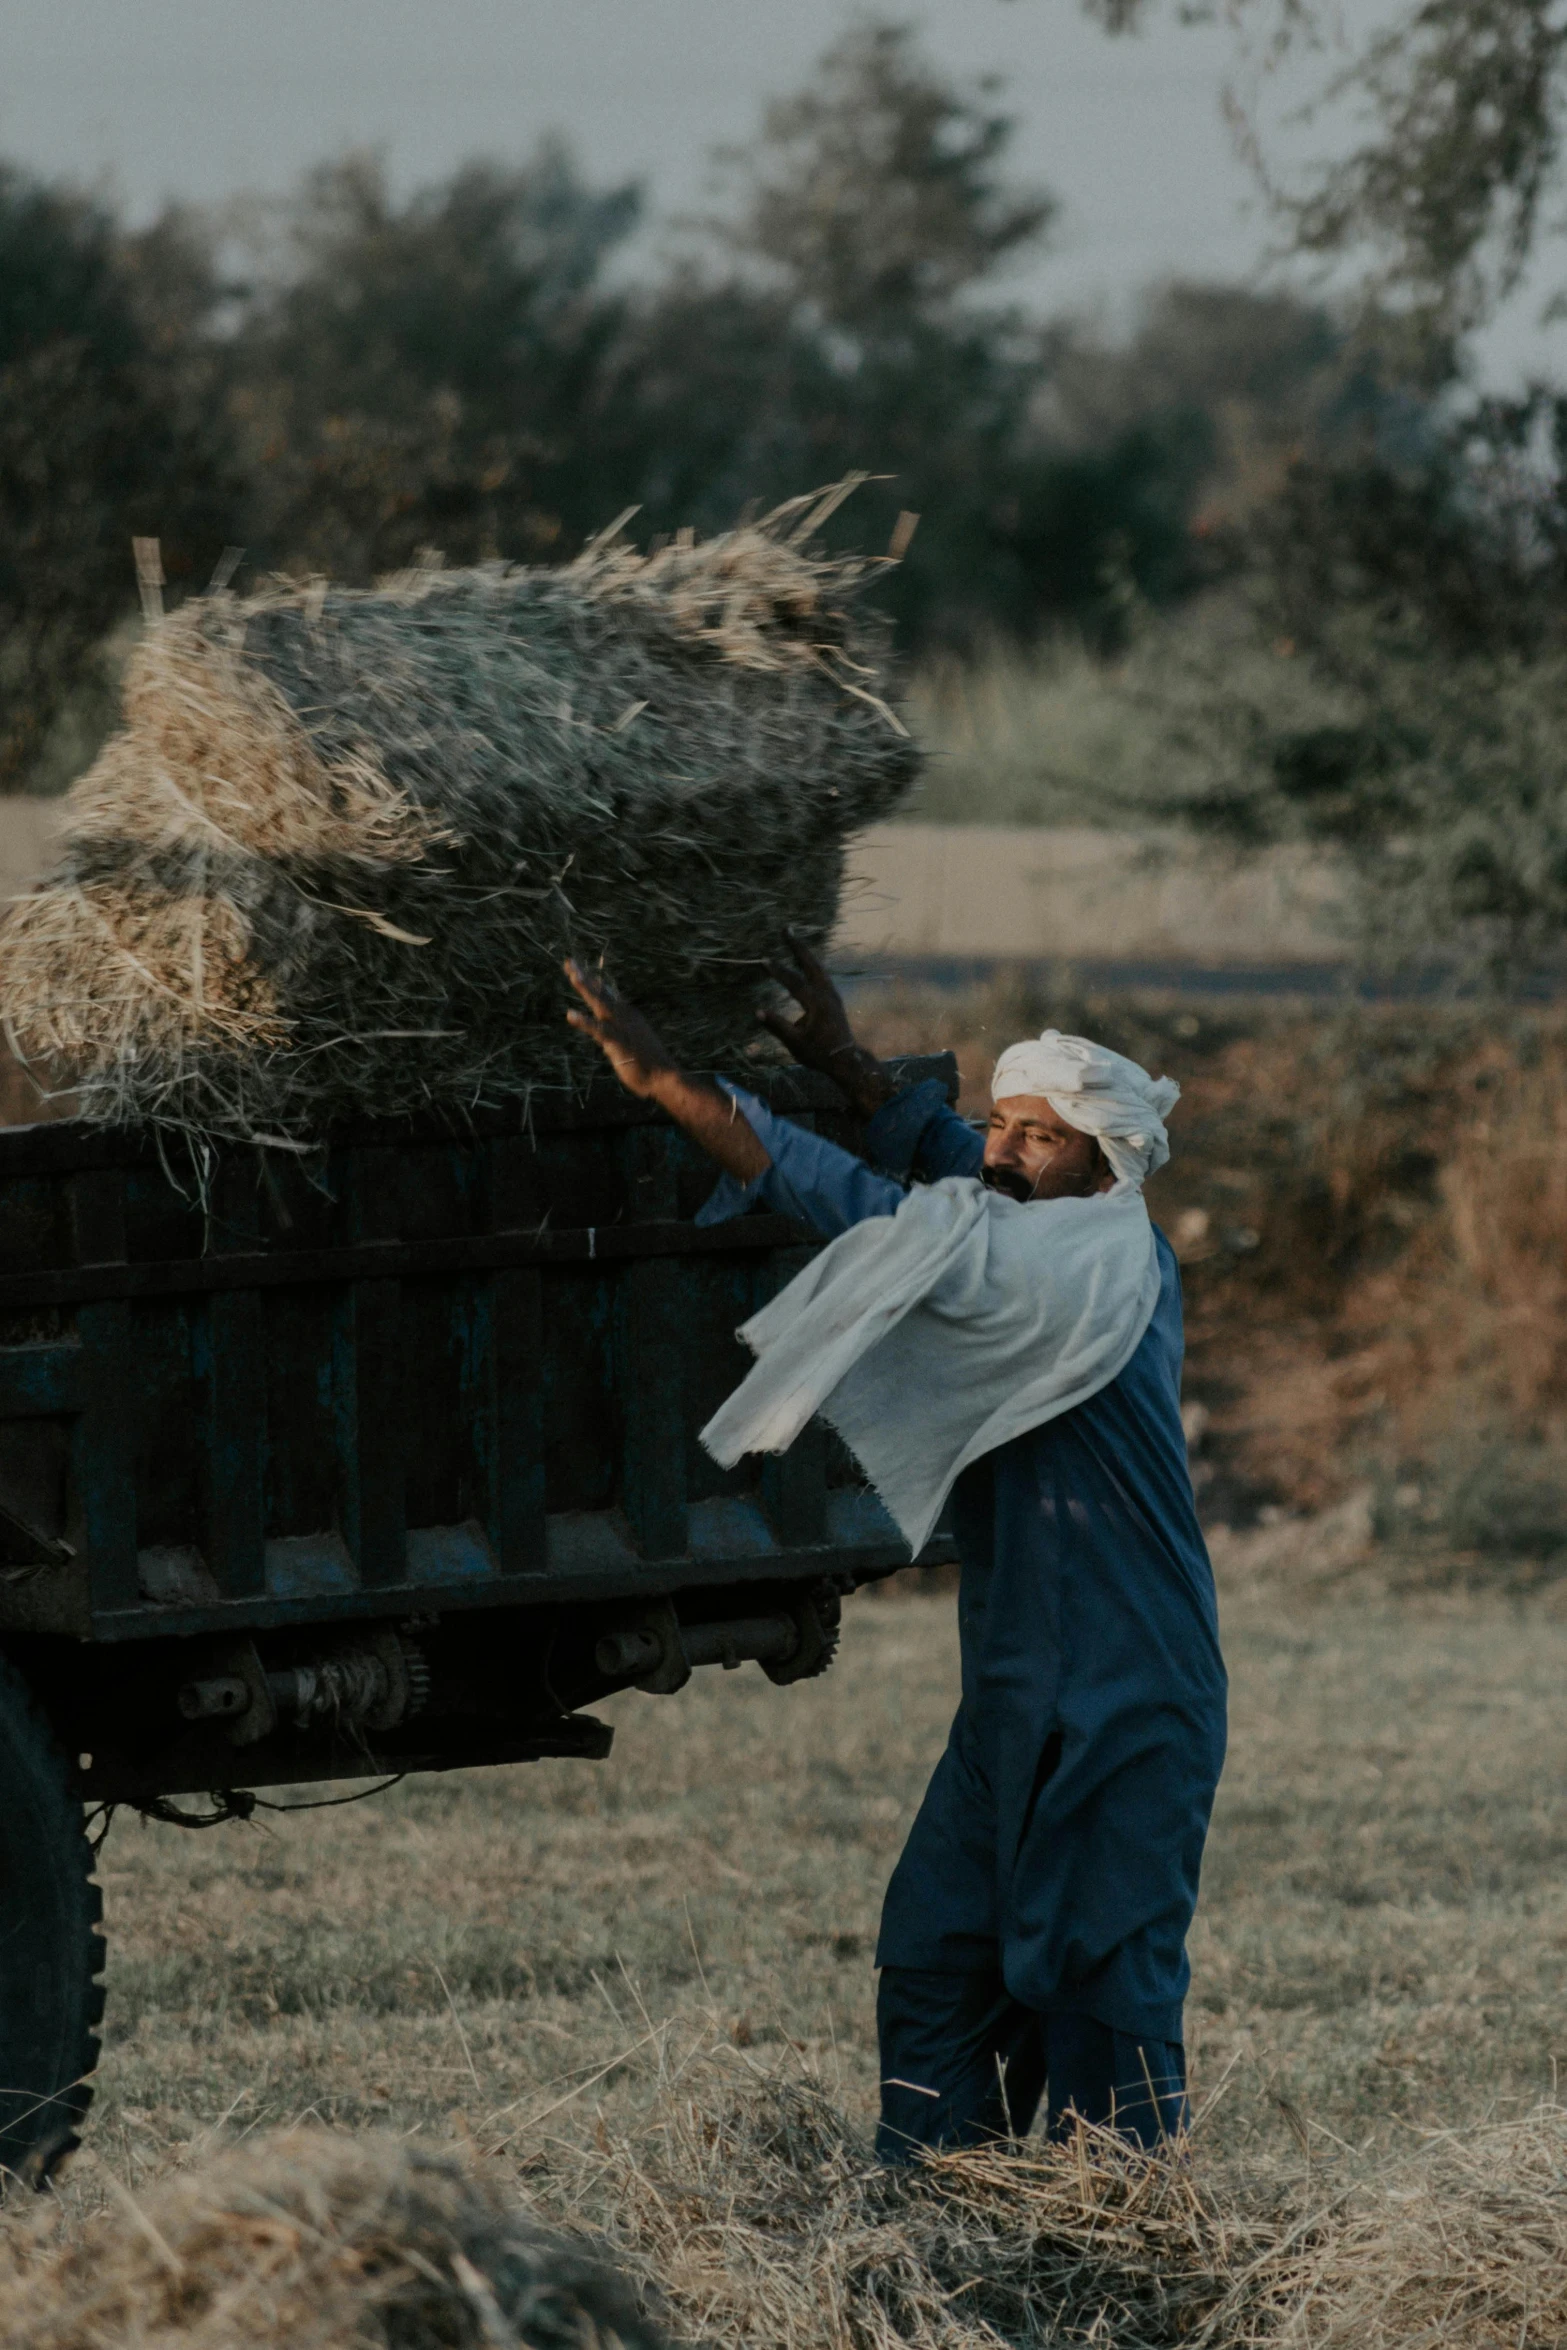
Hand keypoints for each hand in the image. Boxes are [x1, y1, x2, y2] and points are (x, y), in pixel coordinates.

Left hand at [564, 960, 675, 1098]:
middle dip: (585, 978)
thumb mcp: (630, 1046)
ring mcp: (622, 1027)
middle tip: (569, 962)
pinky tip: (570, 1015)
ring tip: (573, 975)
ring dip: (587, 989)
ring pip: (601, 1004)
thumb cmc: (648, 1065)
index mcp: (628, 1016)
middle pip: (602, 993)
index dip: (592, 981)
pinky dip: (584, 1022)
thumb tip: (605, 1040)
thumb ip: (616, 1039)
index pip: (607, 994)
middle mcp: (625, 1017)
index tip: (578, 969)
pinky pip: (599, 1030)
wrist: (664, 1078)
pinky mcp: (619, 1042)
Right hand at [760, 932, 893, 1117]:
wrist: (845, 1060)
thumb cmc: (819, 1054)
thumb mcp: (795, 1043)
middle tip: (787, 929)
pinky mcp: (834, 999)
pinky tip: (807, 963)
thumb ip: (777, 1026)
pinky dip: (813, 965)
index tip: (763, 960)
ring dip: (806, 954)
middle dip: (798, 947)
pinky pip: (822, 975)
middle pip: (811, 964)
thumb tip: (757, 1011)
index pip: (794, 982)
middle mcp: (826, 994)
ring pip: (819, 968)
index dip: (778, 971)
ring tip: (795, 941)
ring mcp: (833, 995)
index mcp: (816, 1004)